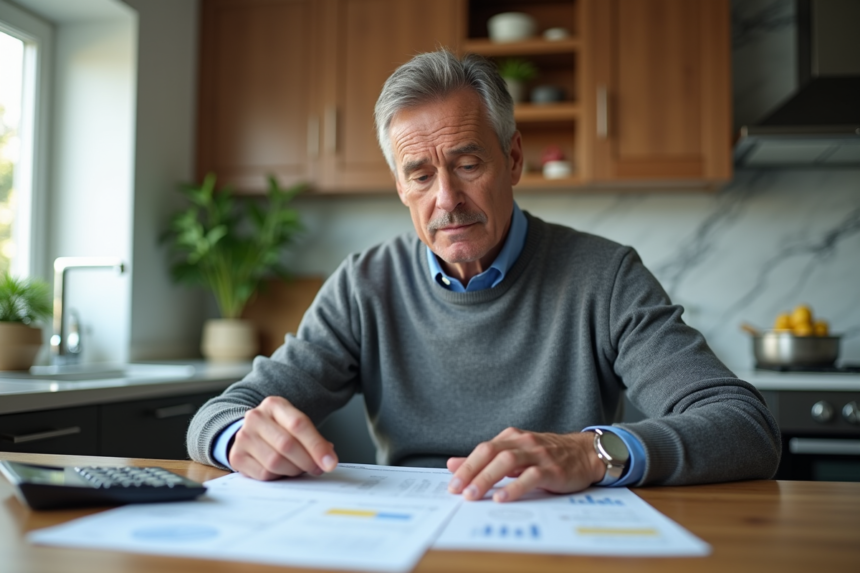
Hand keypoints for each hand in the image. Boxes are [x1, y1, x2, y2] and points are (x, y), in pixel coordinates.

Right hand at [228, 396, 337, 480]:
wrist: (250, 432)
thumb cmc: (278, 429)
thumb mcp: (295, 424)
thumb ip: (313, 438)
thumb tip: (328, 458)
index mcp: (274, 405)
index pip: (299, 424)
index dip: (317, 446)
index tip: (330, 462)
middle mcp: (256, 418)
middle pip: (287, 445)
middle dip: (307, 461)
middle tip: (318, 468)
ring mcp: (243, 437)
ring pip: (275, 462)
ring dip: (293, 471)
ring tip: (299, 468)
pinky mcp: (236, 456)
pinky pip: (263, 474)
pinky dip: (278, 476)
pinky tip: (282, 471)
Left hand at [446, 428, 604, 502]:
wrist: (585, 453)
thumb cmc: (548, 455)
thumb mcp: (515, 453)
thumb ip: (485, 459)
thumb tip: (453, 464)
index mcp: (512, 438)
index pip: (483, 449)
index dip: (465, 466)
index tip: (452, 484)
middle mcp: (523, 443)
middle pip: (491, 452)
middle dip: (471, 471)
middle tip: (457, 490)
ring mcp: (538, 455)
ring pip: (508, 461)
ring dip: (487, 478)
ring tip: (474, 495)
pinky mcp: (553, 470)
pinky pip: (531, 476)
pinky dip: (514, 487)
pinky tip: (502, 498)